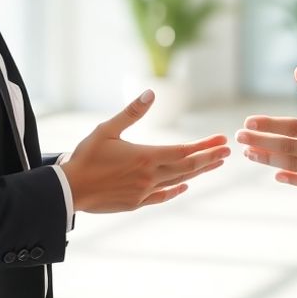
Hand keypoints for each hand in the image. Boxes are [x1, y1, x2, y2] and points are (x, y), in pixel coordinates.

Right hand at [61, 90, 230, 212]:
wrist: (69, 190)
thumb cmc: (85, 157)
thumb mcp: (107, 130)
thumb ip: (131, 112)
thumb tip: (151, 93)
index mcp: (145, 157)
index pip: (184, 151)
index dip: (204, 145)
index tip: (222, 139)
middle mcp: (149, 177)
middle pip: (187, 167)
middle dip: (209, 158)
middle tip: (227, 151)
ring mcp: (144, 193)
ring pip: (178, 181)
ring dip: (198, 172)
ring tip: (214, 164)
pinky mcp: (135, 203)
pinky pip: (162, 196)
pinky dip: (175, 190)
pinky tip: (184, 186)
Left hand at [236, 66, 296, 197]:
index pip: (294, 126)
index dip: (269, 124)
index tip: (249, 121)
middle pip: (287, 147)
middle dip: (259, 141)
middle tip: (238, 137)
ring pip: (294, 166)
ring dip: (268, 159)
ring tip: (250, 153)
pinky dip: (291, 179)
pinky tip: (276, 174)